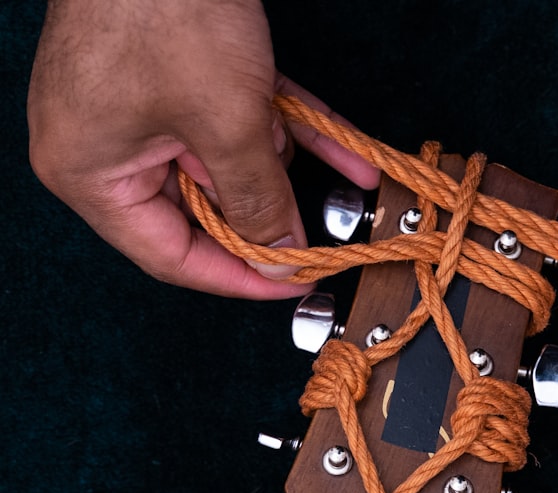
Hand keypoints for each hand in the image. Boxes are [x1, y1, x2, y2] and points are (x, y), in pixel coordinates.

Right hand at [27, 0, 379, 298]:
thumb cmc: (167, 10)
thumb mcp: (225, 125)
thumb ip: (256, 200)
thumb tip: (279, 255)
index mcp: (92, 174)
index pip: (170, 256)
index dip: (237, 277)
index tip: (292, 284)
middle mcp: (107, 149)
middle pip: (203, 210)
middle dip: (266, 202)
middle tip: (319, 226)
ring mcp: (140, 112)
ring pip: (227, 163)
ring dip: (275, 153)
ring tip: (299, 130)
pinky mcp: (173, 81)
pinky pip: (236, 124)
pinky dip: (289, 131)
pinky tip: (349, 154)